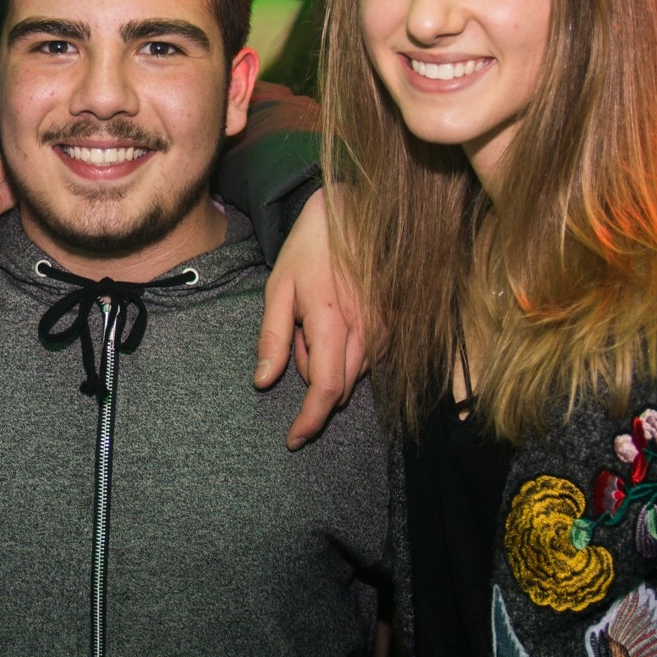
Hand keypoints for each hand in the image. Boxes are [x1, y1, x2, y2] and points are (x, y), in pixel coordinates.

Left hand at [255, 189, 368, 448]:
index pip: (325, 387)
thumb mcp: (277, 290)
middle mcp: (366, 329)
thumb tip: (263, 382)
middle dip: (312, 380)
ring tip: (312, 323)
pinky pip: (367, 358)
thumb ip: (271, 338)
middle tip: (296, 339)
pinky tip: (333, 322)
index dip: (310, 420)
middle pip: (340, 386)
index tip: (294, 439)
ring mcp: (385, 327)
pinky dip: (345, 353)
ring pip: (353, 374)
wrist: (351, 216)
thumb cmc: (309, 251)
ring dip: (328, 364)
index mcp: (331, 320)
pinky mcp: (394, 323)